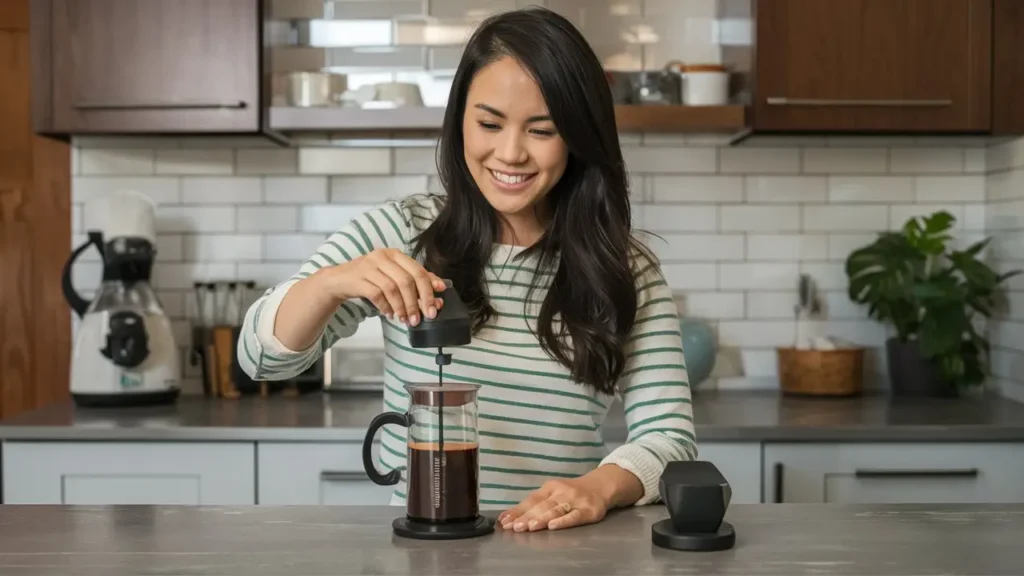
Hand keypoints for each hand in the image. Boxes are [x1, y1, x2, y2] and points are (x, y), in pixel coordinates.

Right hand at [327, 248, 445, 324]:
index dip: (429, 288)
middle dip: (417, 301)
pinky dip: (386, 307)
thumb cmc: (370, 279)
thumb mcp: (393, 276)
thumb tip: (439, 291)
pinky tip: (390, 314)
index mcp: (395, 254)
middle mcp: (382, 256)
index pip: (417, 270)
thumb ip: (415, 281)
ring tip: (406, 319)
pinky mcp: (358, 278)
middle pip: (407, 280)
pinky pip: (377, 295)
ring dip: (402, 307)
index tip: (437, 303)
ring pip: (392, 288)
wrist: (339, 279)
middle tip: (422, 318)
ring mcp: (369, 266)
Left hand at [497, 477, 608, 531]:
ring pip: (556, 510)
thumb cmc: (571, 492)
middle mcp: (561, 492)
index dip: (517, 510)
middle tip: (514, 527)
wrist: (600, 486)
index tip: (504, 521)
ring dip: (541, 519)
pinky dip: (563, 521)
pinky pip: (575, 516)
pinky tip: (553, 526)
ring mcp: (575, 500)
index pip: (531, 500)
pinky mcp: (588, 510)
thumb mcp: (553, 493)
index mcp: (550, 487)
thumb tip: (506, 517)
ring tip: (529, 527)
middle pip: (542, 506)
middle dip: (526, 516)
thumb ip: (534, 504)